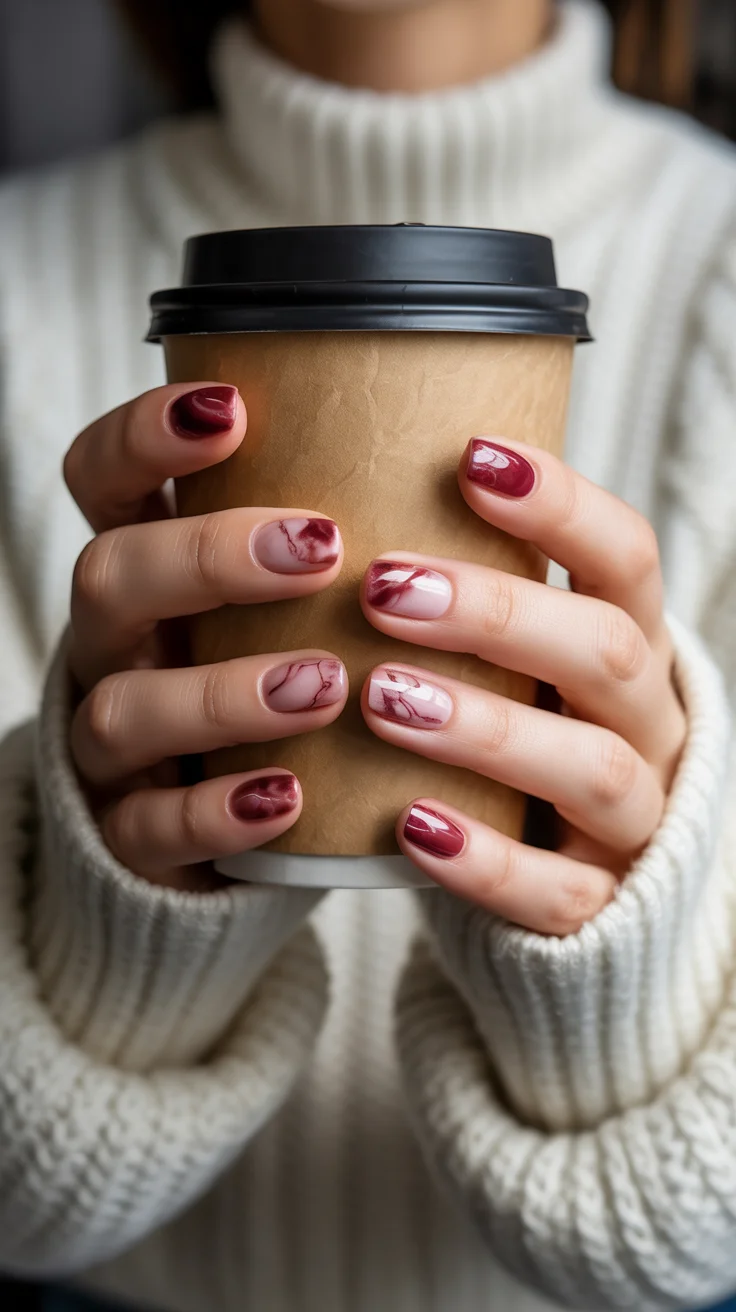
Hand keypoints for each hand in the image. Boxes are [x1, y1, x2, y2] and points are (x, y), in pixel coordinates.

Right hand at [64, 383, 346, 889]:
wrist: (242, 814)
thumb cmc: (292, 670)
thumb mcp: (299, 598)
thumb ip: (343, 538)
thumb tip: (490, 459)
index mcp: (151, 565)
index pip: (106, 478)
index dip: (147, 436)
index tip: (234, 410)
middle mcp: (118, 643)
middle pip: (109, 577)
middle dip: (208, 555)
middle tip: (320, 547)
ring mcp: (114, 742)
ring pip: (124, 708)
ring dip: (223, 692)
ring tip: (322, 683)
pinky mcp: (133, 831)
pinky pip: (151, 825)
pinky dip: (217, 810)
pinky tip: (290, 797)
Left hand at [360, 438, 686, 935]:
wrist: (586, 883)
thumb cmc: (522, 734)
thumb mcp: (517, 661)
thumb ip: (465, 600)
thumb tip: (324, 499)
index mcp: (628, 645)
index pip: (626, 557)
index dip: (562, 505)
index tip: (472, 456)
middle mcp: (646, 723)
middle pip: (606, 653)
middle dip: (498, 613)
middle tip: (383, 586)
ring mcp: (632, 819)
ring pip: (591, 768)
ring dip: (485, 728)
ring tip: (380, 700)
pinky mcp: (599, 903)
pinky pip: (558, 891)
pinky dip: (485, 861)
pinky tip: (409, 827)